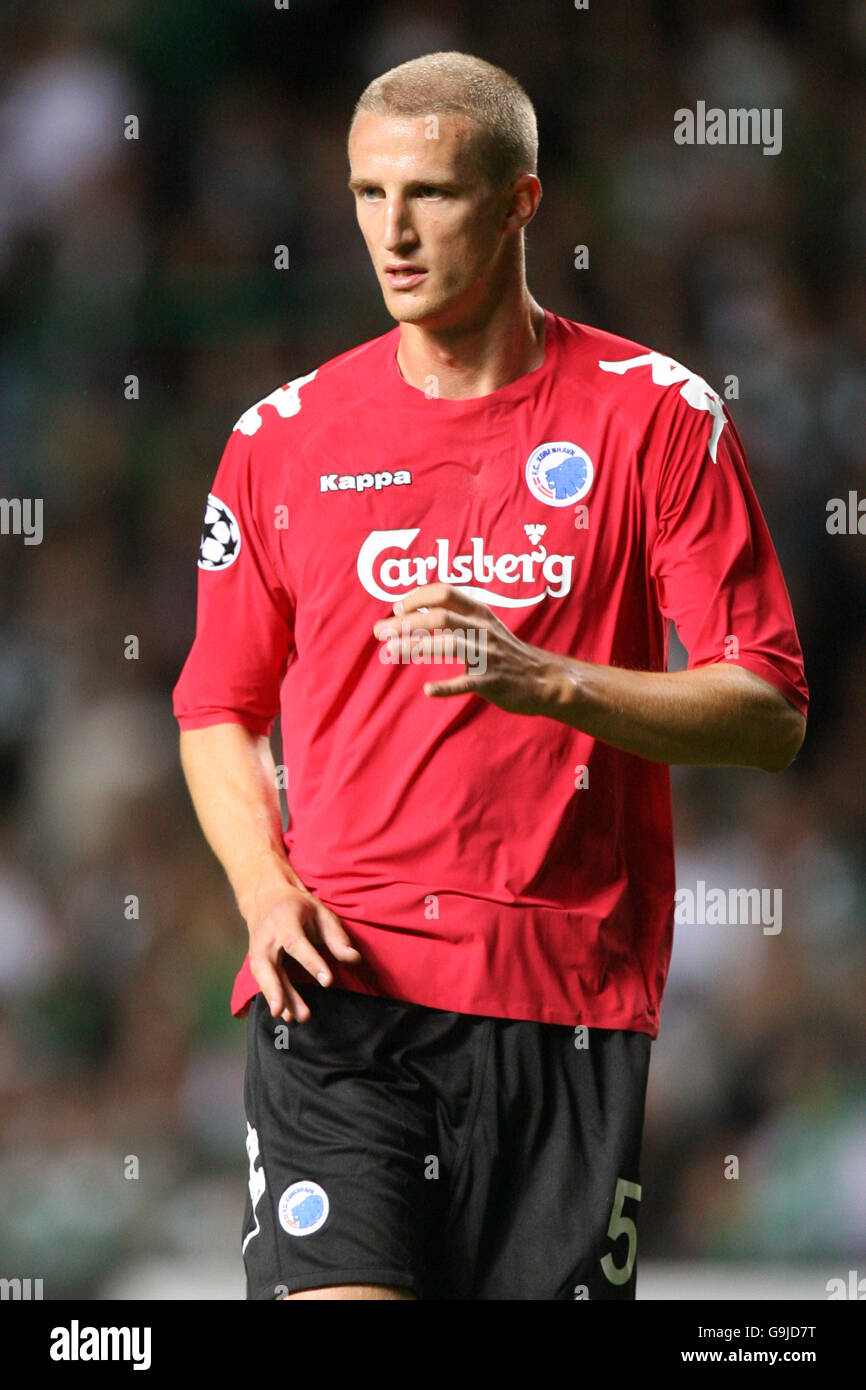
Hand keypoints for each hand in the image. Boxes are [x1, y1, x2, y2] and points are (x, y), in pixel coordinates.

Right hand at [247, 884, 361, 1023]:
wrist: (266, 897)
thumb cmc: (299, 906)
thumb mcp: (321, 913)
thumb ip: (337, 937)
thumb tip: (354, 959)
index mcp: (285, 918)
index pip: (296, 942)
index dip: (311, 962)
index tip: (327, 981)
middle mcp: (266, 935)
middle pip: (267, 963)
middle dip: (276, 988)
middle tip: (285, 1010)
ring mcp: (256, 948)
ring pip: (262, 976)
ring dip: (275, 997)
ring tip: (292, 1019)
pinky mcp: (255, 959)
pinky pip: (261, 981)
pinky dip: (272, 998)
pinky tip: (285, 1015)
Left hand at [372, 582, 561, 714]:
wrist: (542, 680)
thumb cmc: (506, 652)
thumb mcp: (485, 625)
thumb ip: (456, 615)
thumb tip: (416, 609)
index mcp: (480, 613)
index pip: (444, 593)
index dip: (417, 598)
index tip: (396, 609)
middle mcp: (482, 630)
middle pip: (439, 618)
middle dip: (405, 624)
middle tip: (380, 632)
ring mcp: (488, 656)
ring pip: (448, 646)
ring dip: (415, 647)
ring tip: (390, 651)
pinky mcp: (492, 682)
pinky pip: (465, 683)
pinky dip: (446, 687)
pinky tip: (428, 691)